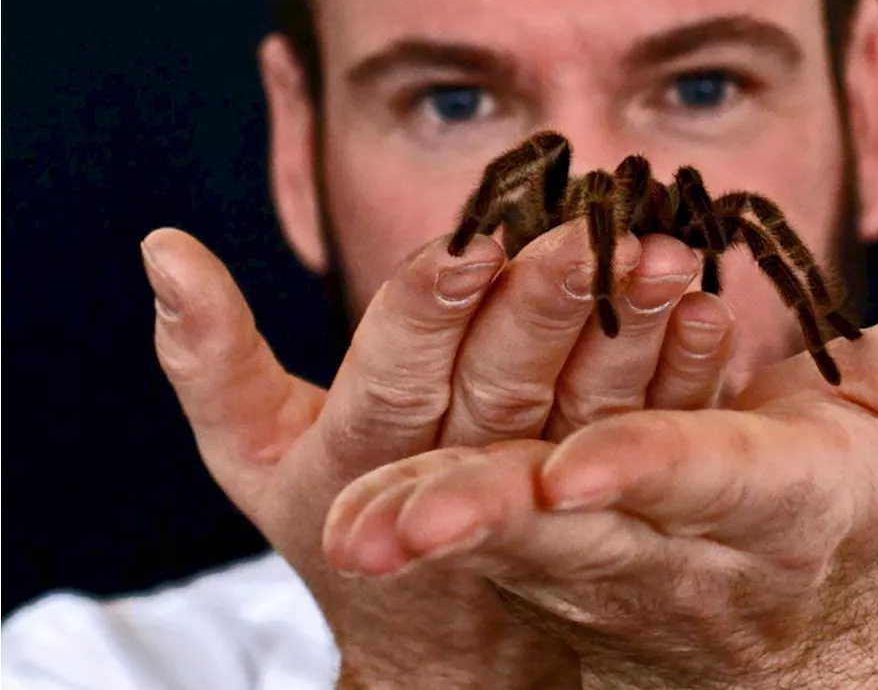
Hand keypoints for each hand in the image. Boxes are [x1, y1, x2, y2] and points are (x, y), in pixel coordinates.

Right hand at [140, 222, 735, 687]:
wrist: (446, 650)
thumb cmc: (337, 523)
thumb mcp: (254, 453)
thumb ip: (210, 359)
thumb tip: (161, 248)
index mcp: (365, 458)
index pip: (396, 372)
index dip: (429, 307)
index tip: (470, 238)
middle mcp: (455, 477)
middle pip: (500, 384)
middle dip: (541, 307)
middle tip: (589, 232)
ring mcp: (540, 496)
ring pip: (584, 409)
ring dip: (633, 337)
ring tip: (671, 259)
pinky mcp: (603, 501)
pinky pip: (646, 441)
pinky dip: (684, 383)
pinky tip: (715, 315)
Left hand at [326, 295, 877, 688]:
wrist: (780, 596)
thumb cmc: (849, 482)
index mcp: (771, 497)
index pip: (710, 481)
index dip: (654, 474)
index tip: (581, 472)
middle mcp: (675, 536)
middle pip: (582, 526)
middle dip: (495, 520)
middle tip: (393, 525)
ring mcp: (603, 553)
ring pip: (513, 539)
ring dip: (435, 525)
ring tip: (354, 521)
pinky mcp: (553, 549)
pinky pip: (485, 524)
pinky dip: (427, 509)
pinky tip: (358, 499)